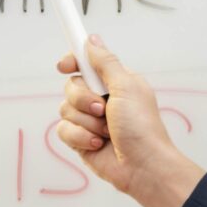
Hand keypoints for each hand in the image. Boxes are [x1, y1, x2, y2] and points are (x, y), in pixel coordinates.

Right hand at [55, 37, 201, 206]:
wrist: (143, 166)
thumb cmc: (142, 127)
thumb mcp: (127, 86)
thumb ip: (106, 63)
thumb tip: (91, 40)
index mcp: (115, 83)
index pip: (85, 64)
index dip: (72, 61)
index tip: (66, 65)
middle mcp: (101, 99)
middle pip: (71, 85)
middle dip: (83, 98)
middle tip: (103, 108)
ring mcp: (90, 120)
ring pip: (65, 108)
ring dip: (86, 121)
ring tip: (106, 131)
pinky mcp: (81, 139)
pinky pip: (63, 130)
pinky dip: (80, 136)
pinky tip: (98, 144)